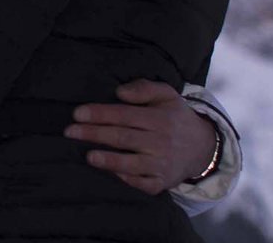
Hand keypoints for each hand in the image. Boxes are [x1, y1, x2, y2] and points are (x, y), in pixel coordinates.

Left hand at [64, 79, 217, 194]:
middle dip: (94, 134)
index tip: (77, 113)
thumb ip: (144, 88)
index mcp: (159, 119)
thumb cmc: (174, 117)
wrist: (203, 147)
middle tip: (69, 132)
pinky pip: (144, 184)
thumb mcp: (166, 94)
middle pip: (123, 138)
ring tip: (88, 156)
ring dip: (109, 160)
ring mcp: (162, 164)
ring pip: (132, 163)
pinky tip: (113, 173)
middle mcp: (161, 142)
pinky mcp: (162, 182)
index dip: (99, 114)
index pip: (124, 115)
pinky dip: (128, 180)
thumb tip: (119, 92)